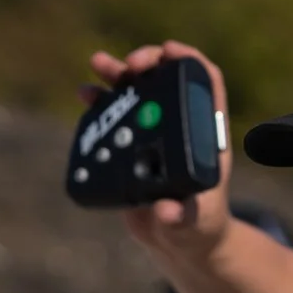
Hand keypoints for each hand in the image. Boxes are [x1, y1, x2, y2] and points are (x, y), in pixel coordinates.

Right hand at [84, 43, 233, 264]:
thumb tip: (166, 210)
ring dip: (119, 73)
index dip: (190, 62)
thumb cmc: (198, 228)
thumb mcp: (192, 225)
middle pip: (167, 81)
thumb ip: (180, 218)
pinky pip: (116, 116)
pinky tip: (86, 93)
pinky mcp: (132, 146)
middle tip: (131, 64)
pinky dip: (101, 101)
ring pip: (138, 92)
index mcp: (205, 137)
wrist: (179, 242)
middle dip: (148, 64)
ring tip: (99, 62)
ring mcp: (155, 134)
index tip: (170, 50)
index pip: (206, 86)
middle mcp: (180, 127)